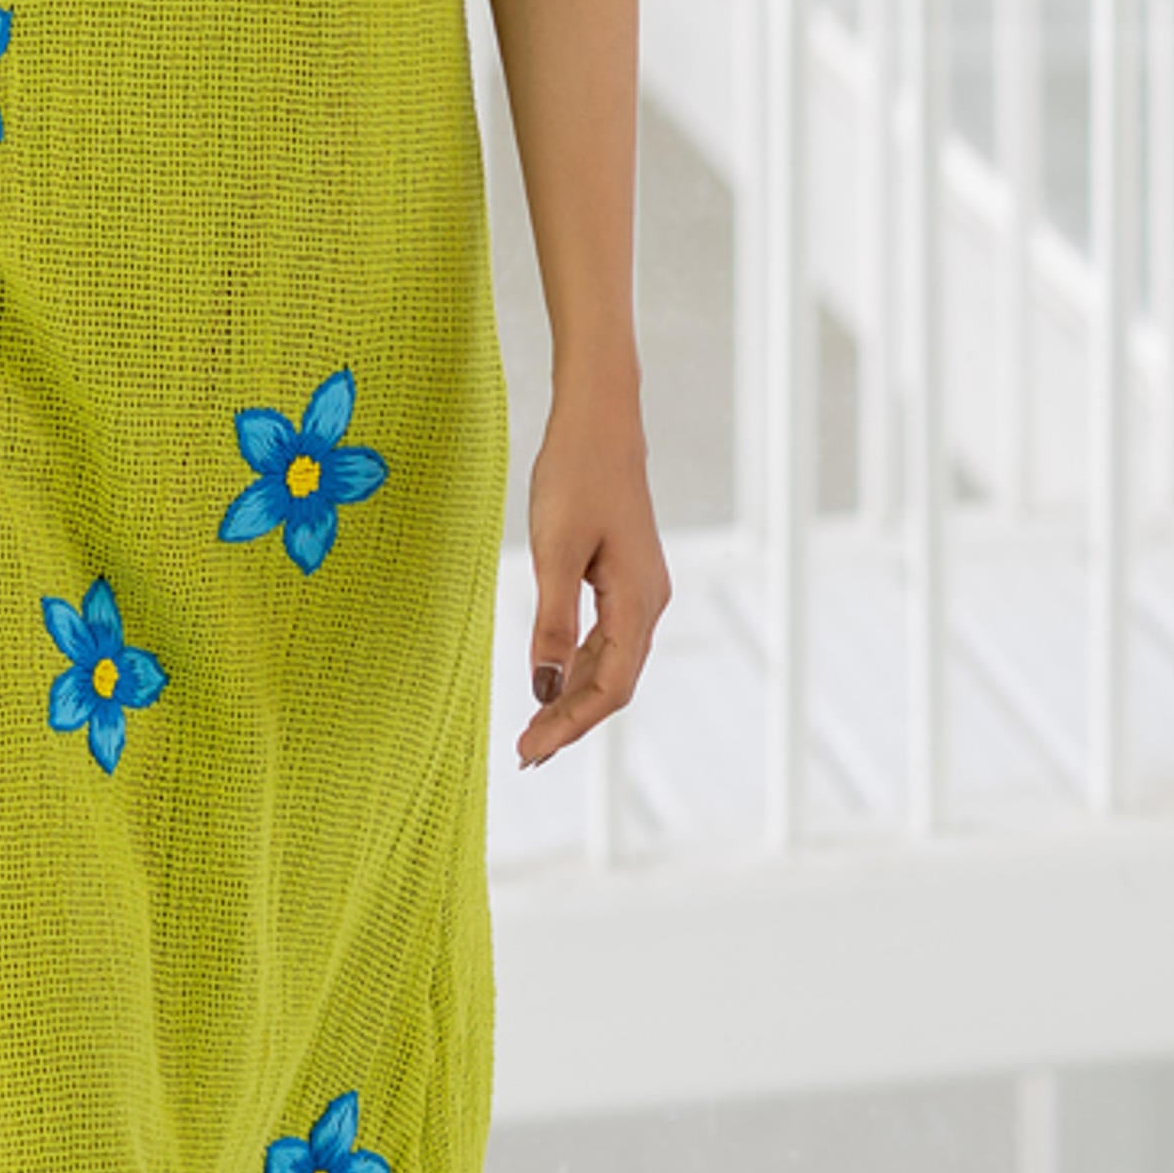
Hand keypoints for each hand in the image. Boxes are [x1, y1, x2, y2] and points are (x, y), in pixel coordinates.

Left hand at [516, 380, 668, 769]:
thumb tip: (544, 686)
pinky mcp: (625, 577)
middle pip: (613, 683)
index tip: (530, 750)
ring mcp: (641, 590)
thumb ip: (552, 620)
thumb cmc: (576, 474)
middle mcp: (649, 602)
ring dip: (572, 697)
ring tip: (533, 730)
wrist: (599, 418)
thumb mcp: (554, 549)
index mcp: (638, 601)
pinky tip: (550, 678)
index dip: (570, 724)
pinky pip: (605, 637)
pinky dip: (576, 664)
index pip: (609, 687)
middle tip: (524, 754)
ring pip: (609, 663)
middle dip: (569, 720)